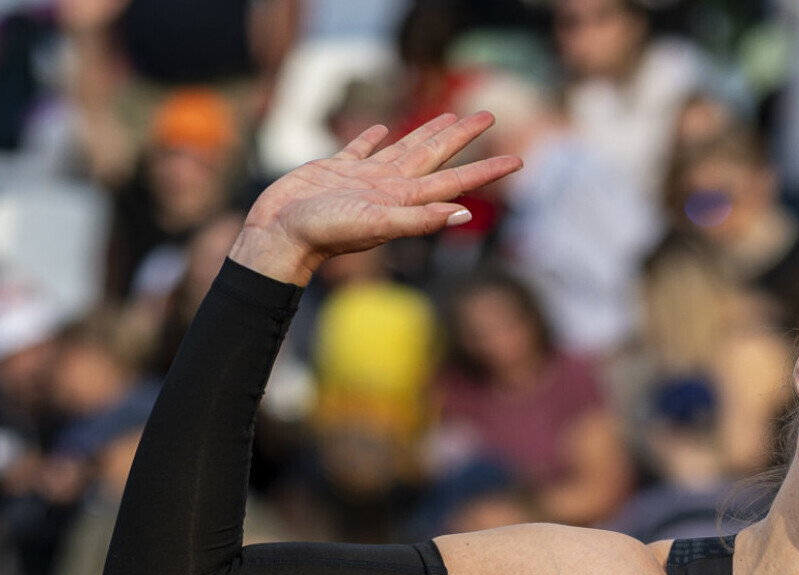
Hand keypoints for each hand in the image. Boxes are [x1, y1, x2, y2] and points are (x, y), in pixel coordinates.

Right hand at [230, 112, 522, 284]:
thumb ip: (419, 219)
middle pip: (436, 155)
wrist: (280, 236)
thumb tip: (464, 213)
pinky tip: (381, 129)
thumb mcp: (376, 224)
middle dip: (462, 136)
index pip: (456, 180)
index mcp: (405, 198)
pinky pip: (360, 149)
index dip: (488, 171)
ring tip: (448, 116)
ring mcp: (364, 178)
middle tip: (487, 115)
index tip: (519, 160)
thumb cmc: (325, 233)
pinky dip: (373, 138)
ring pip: (405, 148)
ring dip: (427, 133)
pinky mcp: (335, 170)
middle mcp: (390, 186)